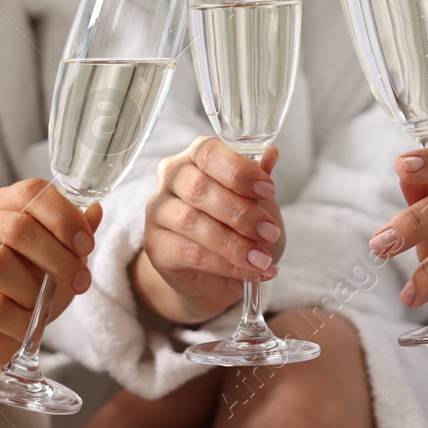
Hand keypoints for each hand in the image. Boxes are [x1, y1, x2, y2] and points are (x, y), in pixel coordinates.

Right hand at [0, 178, 100, 398]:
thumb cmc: (24, 292)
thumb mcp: (58, 263)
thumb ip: (75, 237)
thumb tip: (96, 211)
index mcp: (3, 205)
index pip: (31, 191)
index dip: (63, 216)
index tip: (86, 246)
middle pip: (17, 227)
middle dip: (58, 258)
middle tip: (79, 282)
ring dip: (33, 291)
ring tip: (42, 308)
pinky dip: (18, 320)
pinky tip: (25, 326)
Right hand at [132, 137, 283, 323]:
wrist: (219, 276)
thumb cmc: (238, 228)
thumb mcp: (258, 202)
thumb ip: (259, 178)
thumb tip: (271, 153)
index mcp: (195, 156)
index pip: (209, 152)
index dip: (239, 170)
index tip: (268, 189)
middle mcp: (171, 177)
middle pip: (198, 187)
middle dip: (241, 212)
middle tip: (270, 232)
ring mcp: (158, 211)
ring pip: (192, 222)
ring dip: (234, 243)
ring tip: (262, 259)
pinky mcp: (156, 245)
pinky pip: (190, 252)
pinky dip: (225, 264)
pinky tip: (248, 271)